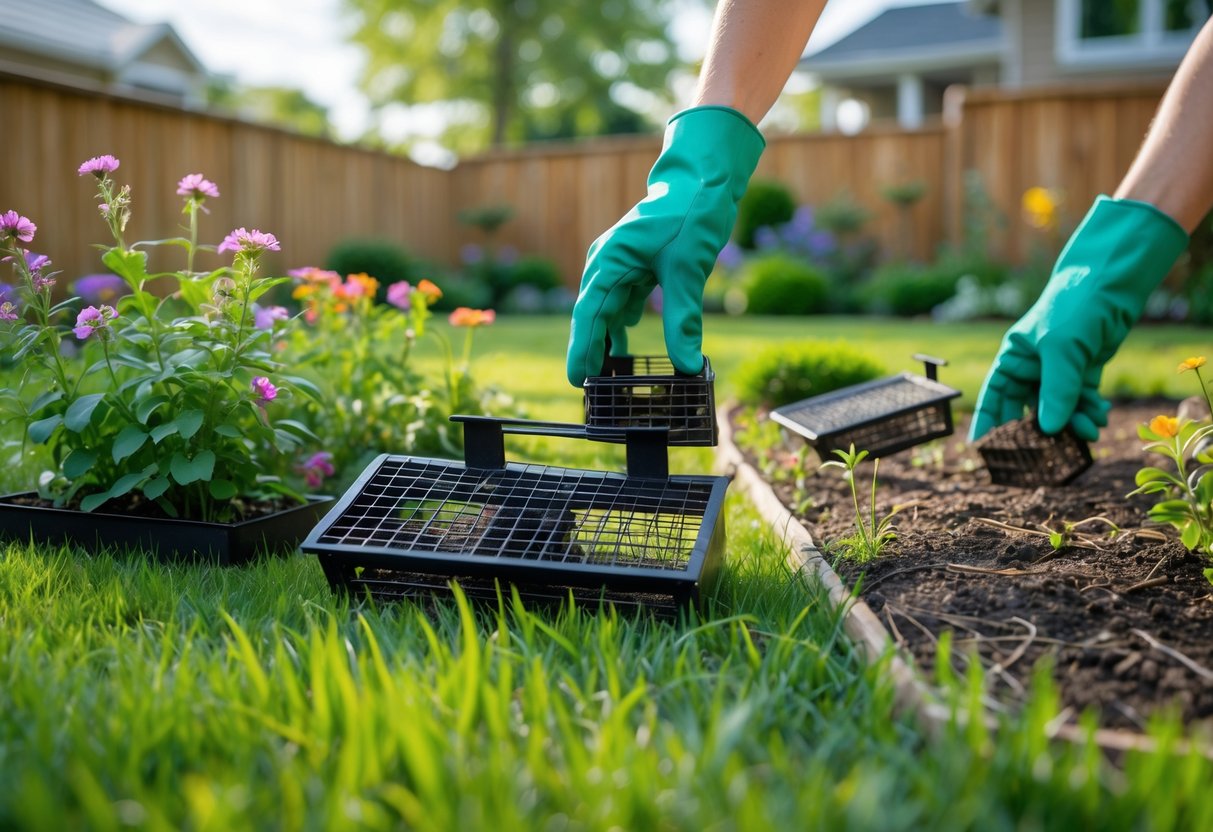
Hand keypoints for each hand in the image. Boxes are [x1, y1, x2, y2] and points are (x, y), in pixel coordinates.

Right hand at [566, 106, 764, 385]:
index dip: (582, 349)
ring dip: (605, 340)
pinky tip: (625, 346)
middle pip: (593, 316)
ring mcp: (619, 264)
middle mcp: (607, 263)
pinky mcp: (635, 265)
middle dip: (591, 351)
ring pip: (606, 311)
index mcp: (610, 261)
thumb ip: (684, 320)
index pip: (589, 314)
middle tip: (591, 391)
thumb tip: (689, 364)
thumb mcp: (689, 270)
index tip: (578, 381)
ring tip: (606, 376)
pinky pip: (621, 302)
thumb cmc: (690, 213)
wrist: (702, 178)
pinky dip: (622, 325)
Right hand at [970, 196, 1187, 441]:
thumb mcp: (1061, 349)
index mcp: (1012, 359)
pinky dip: (1089, 412)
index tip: (983, 451)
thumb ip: (1056, 390)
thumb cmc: (1073, 306)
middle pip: (1026, 410)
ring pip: (1058, 410)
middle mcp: (1031, 369)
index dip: (987, 424)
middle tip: (1048, 455)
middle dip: (1039, 432)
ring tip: (1089, 433)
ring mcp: (1058, 373)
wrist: (1111, 282)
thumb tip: (1051, 430)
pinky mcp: (1083, 373)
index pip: (993, 398)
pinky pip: (1081, 402)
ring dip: (1072, 424)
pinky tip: (1099, 416)